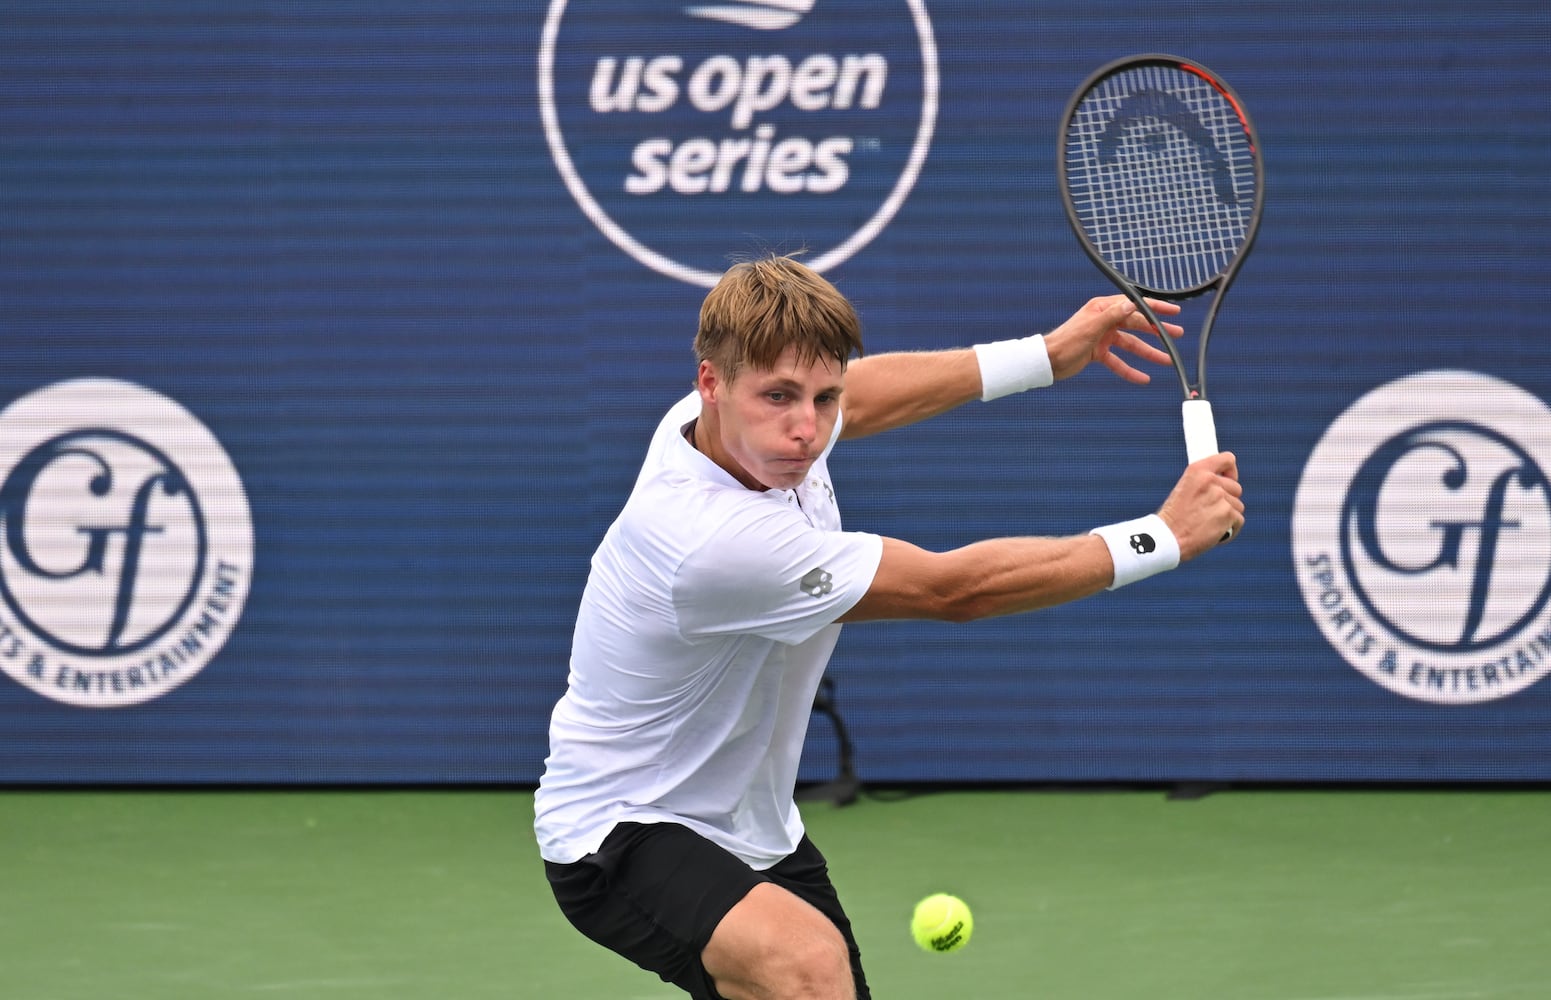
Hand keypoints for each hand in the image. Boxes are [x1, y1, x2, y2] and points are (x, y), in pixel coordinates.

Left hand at [1044, 295, 1182, 382]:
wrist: (1048, 361)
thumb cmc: (1066, 340)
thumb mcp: (1092, 327)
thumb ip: (1113, 315)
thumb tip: (1133, 303)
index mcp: (1103, 308)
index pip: (1134, 305)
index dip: (1155, 308)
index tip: (1173, 311)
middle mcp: (1105, 320)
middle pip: (1137, 325)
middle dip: (1157, 331)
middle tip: (1177, 335)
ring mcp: (1102, 337)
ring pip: (1131, 345)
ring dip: (1148, 353)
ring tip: (1166, 360)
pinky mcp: (1098, 353)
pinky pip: (1118, 361)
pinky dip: (1130, 369)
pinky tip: (1143, 378)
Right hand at [1157, 452, 1243, 560]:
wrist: (1168, 538)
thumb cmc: (1174, 517)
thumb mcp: (1184, 489)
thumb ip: (1205, 482)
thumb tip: (1225, 482)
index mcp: (1198, 470)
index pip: (1228, 459)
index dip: (1230, 471)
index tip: (1227, 479)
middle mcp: (1210, 480)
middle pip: (1236, 488)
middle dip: (1227, 500)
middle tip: (1210, 511)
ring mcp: (1220, 497)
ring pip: (1238, 506)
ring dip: (1227, 516)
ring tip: (1208, 524)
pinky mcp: (1228, 514)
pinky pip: (1238, 520)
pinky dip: (1229, 530)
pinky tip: (1214, 534)